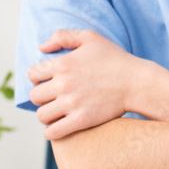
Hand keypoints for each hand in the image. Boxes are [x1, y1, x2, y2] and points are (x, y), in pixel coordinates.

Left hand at [26, 29, 146, 139]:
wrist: (137, 82)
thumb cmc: (115, 59)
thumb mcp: (91, 38)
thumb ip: (63, 36)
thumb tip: (42, 47)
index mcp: (63, 64)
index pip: (32, 74)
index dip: (36, 79)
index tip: (45, 82)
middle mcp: (64, 84)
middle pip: (34, 96)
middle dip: (41, 97)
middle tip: (52, 99)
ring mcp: (72, 104)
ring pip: (41, 115)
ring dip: (46, 115)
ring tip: (55, 113)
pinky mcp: (81, 120)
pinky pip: (52, 132)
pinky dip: (50, 132)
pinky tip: (57, 127)